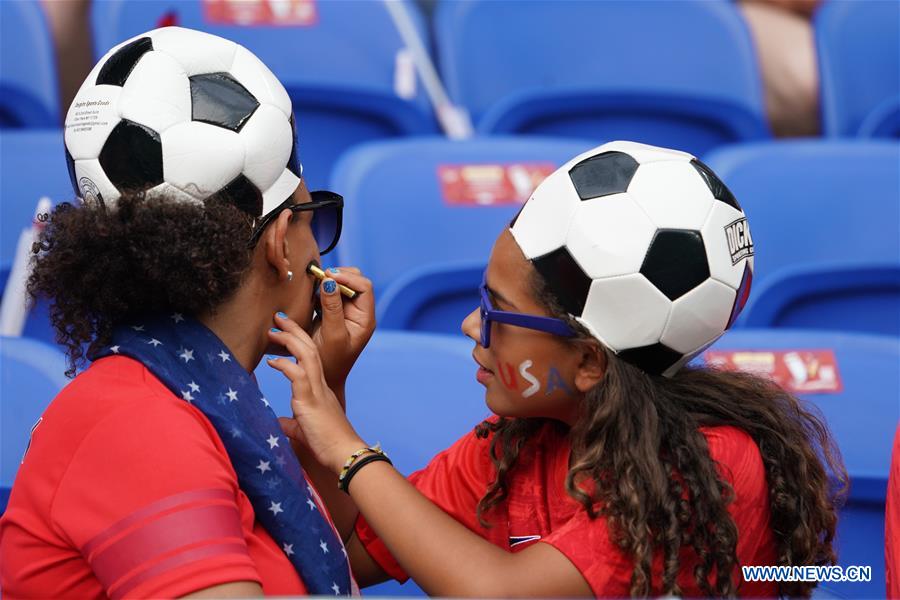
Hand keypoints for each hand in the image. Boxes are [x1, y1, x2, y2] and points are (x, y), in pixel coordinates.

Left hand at [268, 315, 366, 473]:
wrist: (344, 454)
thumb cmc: (328, 445)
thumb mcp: (305, 431)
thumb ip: (293, 425)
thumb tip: (281, 423)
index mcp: (321, 390)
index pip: (311, 357)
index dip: (299, 341)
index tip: (285, 331)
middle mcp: (321, 385)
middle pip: (310, 348)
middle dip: (294, 330)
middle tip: (279, 317)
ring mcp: (317, 391)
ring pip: (306, 354)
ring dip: (289, 339)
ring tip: (274, 330)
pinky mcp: (311, 401)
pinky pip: (298, 375)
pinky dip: (285, 365)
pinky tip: (273, 361)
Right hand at [308, 267, 374, 390]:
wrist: (321, 377)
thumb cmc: (330, 361)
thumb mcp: (332, 334)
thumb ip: (332, 308)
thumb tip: (329, 281)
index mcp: (365, 318)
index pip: (364, 287)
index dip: (348, 278)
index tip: (328, 276)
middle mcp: (358, 312)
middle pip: (354, 282)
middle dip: (337, 276)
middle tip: (319, 277)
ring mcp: (344, 312)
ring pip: (339, 286)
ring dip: (326, 282)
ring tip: (313, 287)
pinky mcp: (331, 314)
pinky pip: (327, 294)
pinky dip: (319, 291)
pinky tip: (310, 296)